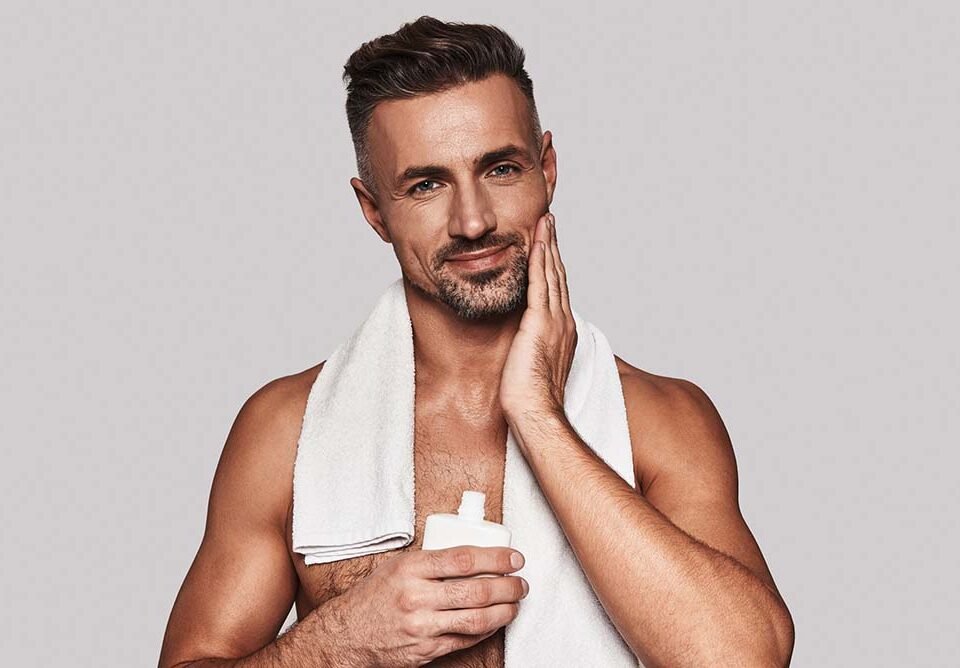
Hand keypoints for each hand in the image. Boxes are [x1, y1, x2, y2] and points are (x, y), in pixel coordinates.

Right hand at [327, 546, 527, 666]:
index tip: (514, 558)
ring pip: (475, 619)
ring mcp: (422, 627)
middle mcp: (416, 597)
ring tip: (515, 603)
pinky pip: (465, 640)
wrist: (347, 634)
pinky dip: (485, 630)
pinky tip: (495, 621)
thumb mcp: (397, 566)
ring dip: (503, 611)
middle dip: (507, 586)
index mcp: (410, 569)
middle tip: (521, 582)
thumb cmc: (374, 596)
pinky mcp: (426, 650)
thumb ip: (431, 560)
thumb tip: (473, 555)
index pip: (463, 559)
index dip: (495, 558)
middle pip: (475, 591)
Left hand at [499, 212, 576, 422]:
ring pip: (551, 274)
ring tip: (544, 222)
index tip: (549, 244)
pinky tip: (536, 243)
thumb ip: (531, 346)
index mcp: (563, 331)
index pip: (558, 290)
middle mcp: (563, 322)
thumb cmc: (531, 399)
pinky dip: (538, 261)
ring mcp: (554, 321)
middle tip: (549, 221)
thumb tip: (522, 342)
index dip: (553, 264)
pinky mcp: (539, 323)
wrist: (537, 413)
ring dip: (548, 245)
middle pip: (558, 275)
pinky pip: (539, 284)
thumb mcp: (533, 364)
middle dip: (553, 246)